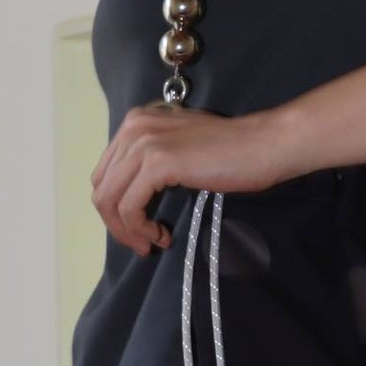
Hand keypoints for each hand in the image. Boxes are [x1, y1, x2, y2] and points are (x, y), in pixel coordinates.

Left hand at [89, 102, 288, 256]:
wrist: (263, 144)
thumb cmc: (231, 151)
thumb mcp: (179, 145)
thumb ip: (150, 160)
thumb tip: (128, 196)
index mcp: (135, 121)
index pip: (104, 173)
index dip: (116, 207)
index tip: (139, 227)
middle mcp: (133, 127)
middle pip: (102, 188)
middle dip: (116, 223)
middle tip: (142, 242)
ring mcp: (144, 143)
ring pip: (109, 200)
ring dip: (127, 230)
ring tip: (151, 243)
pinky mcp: (158, 162)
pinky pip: (130, 207)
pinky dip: (140, 228)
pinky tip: (161, 235)